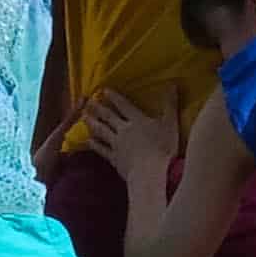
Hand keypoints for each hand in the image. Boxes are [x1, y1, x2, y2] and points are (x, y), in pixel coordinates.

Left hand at [87, 93, 186, 207]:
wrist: (149, 172)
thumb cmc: (163, 148)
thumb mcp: (170, 123)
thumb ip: (170, 104)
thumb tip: (172, 84)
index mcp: (138, 120)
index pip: (124, 105)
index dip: (114, 97)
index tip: (103, 90)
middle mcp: (124, 130)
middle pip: (109, 117)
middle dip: (98, 108)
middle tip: (88, 101)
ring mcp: (117, 145)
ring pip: (102, 131)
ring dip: (92, 123)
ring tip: (83, 117)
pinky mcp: (115, 159)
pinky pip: (102, 149)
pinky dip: (94, 144)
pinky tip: (88, 141)